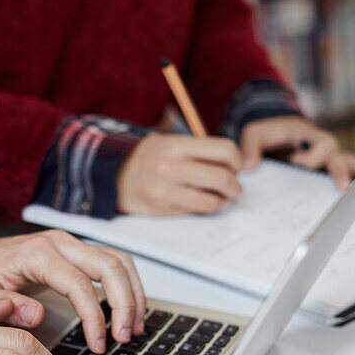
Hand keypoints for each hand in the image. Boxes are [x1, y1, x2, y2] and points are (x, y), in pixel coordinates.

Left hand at [0, 231, 146, 352]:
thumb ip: (2, 307)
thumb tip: (37, 316)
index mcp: (36, 253)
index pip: (79, 284)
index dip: (95, 317)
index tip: (98, 345)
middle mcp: (59, 242)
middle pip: (109, 266)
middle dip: (125, 304)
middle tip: (123, 338)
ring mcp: (70, 244)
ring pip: (118, 261)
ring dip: (133, 294)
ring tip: (132, 329)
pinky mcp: (76, 251)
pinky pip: (113, 263)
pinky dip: (127, 286)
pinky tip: (128, 313)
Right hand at [117, 133, 243, 215]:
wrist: (115, 176)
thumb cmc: (151, 158)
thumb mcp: (171, 143)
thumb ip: (200, 150)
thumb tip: (239, 163)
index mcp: (175, 145)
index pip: (223, 150)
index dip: (237, 160)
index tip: (237, 166)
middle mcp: (170, 166)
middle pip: (221, 177)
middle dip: (235, 186)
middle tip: (235, 188)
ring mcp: (165, 190)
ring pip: (212, 201)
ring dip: (223, 201)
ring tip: (222, 198)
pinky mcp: (162, 209)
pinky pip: (196, 211)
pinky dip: (206, 208)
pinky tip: (203, 202)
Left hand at [240, 116, 354, 188]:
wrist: (273, 135)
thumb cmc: (267, 133)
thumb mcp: (254, 132)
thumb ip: (250, 145)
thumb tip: (249, 167)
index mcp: (309, 134)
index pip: (322, 143)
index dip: (314, 155)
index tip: (298, 162)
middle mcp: (323, 147)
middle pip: (340, 156)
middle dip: (342, 172)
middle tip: (343, 189)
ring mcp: (328, 159)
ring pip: (352, 164)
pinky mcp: (327, 171)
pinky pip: (349, 174)